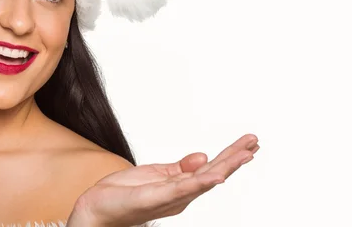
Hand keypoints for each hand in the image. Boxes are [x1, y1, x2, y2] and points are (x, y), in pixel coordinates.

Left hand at [68, 133, 259, 226]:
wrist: (97, 210)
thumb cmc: (123, 194)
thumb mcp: (156, 174)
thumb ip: (180, 167)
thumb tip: (203, 156)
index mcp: (181, 186)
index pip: (211, 167)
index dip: (230, 154)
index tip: (249, 142)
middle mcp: (181, 194)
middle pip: (213, 172)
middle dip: (235, 157)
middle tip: (255, 142)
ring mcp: (170, 198)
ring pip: (203, 180)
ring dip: (225, 168)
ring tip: (245, 155)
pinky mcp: (155, 198)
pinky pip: (181, 189)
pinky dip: (200, 182)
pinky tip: (215, 174)